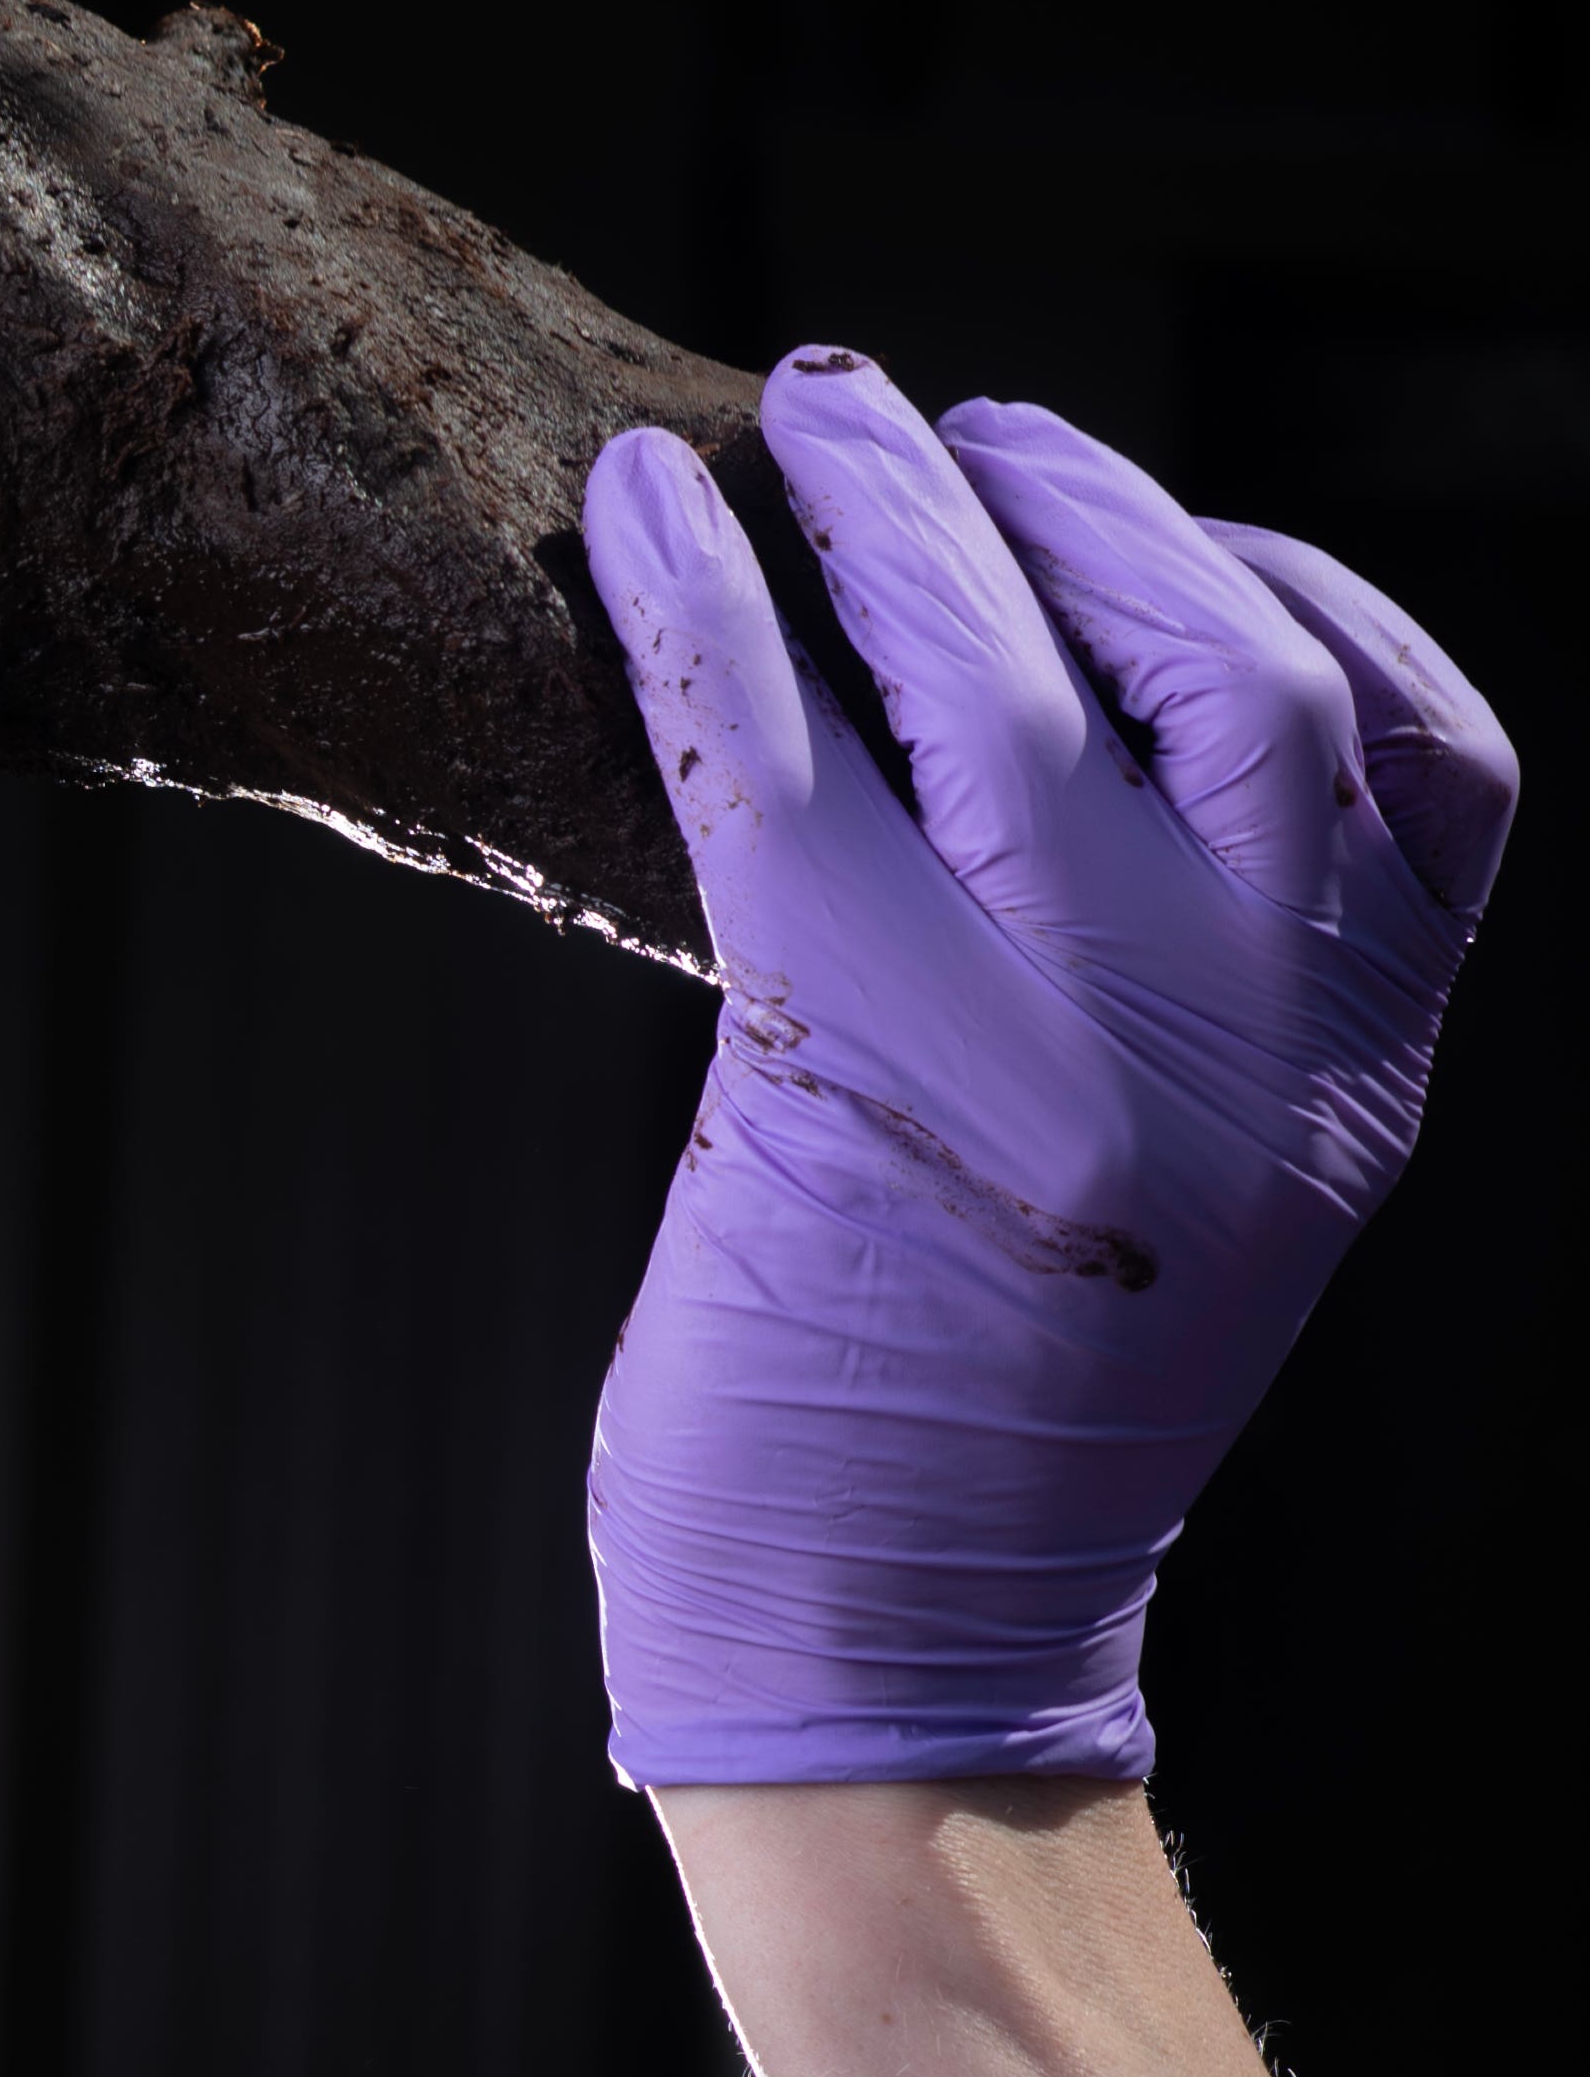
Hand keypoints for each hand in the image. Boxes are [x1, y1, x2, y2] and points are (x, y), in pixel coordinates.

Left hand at [579, 350, 1511, 1781]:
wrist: (891, 1664)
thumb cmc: (992, 1426)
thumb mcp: (1204, 1202)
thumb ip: (1203, 999)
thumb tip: (1071, 748)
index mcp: (1364, 1073)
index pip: (1438, 756)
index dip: (1306, 588)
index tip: (1172, 521)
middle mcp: (1259, 1036)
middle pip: (1228, 663)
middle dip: (1092, 498)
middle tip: (945, 412)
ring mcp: (1066, 1038)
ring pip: (1012, 668)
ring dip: (900, 505)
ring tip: (813, 413)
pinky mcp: (850, 1047)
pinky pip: (777, 747)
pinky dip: (705, 600)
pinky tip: (639, 507)